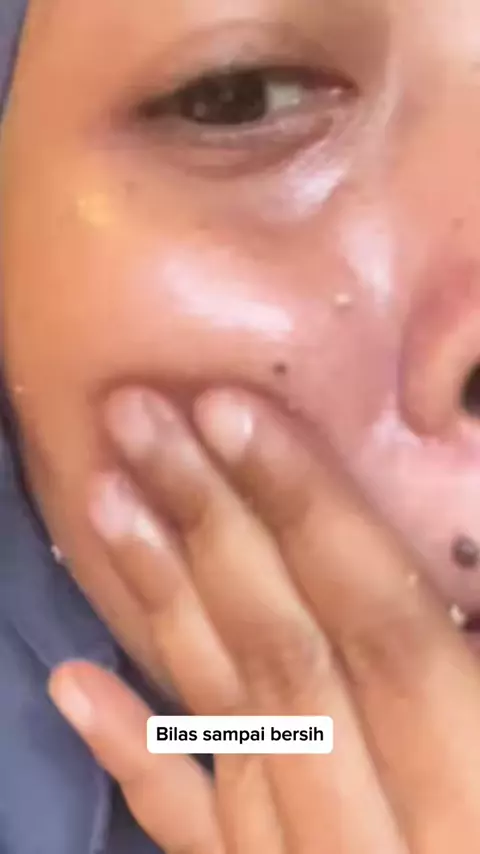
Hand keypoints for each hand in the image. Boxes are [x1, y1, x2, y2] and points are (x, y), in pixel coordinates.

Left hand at [49, 388, 479, 852]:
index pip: (377, 619)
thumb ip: (477, 663)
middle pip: (283, 647)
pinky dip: (138, 758)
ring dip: (161, 601)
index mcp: (475, 787)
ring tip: (104, 496)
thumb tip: (457, 581)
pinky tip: (76, 683)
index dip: (305, 508)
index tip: (230, 410)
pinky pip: (195, 834)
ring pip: (228, 717)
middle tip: (138, 419)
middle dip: (212, 522)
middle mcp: (381, 831)